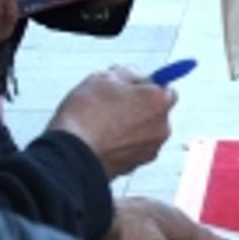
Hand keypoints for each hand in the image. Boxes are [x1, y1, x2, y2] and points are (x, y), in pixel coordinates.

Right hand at [47, 67, 174, 178]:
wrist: (72, 153)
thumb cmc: (87, 113)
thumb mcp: (104, 77)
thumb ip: (128, 74)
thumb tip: (135, 76)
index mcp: (158, 102)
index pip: (166, 88)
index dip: (148, 85)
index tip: (133, 85)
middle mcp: (161, 128)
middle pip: (156, 111)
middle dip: (140, 106)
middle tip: (114, 103)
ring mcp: (150, 149)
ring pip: (145, 131)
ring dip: (132, 126)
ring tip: (104, 122)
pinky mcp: (137, 165)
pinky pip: (134, 148)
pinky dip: (124, 143)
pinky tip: (103, 138)